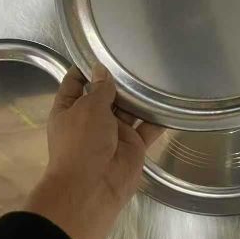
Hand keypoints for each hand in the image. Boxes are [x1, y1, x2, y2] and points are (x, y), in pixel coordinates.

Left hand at [25, 64, 162, 238]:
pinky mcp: (133, 146)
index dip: (84, 68)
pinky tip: (170, 101)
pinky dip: (158, 118)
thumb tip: (101, 70)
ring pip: (128, 110)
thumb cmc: (82, 143)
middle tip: (135, 56)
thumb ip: (99, 89)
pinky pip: (148, 128)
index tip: (99, 51)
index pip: (74, 83)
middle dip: (117, 80)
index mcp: (68, 110)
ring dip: (138, 97)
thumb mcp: (87, 108)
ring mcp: (113, 134)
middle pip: (104, 95)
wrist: (92, 188)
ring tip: (154, 72)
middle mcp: (90, 120)